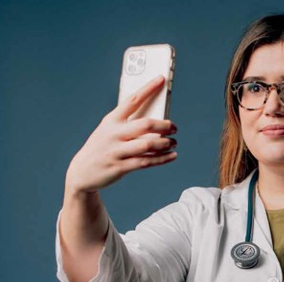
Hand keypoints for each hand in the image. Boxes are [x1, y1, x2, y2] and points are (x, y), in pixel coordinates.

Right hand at [65, 75, 177, 193]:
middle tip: (174, 127)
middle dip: (164, 125)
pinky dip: (162, 159)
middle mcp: (113, 134)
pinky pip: (146, 161)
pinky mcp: (120, 167)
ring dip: (166, 143)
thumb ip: (128, 125)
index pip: (132, 100)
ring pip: (148, 144)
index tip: (161, 79)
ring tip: (174, 142)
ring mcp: (116, 151)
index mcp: (111, 120)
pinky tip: (172, 155)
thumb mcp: (108, 131)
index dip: (148, 89)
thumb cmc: (102, 147)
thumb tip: (157, 121)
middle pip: (145, 124)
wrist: (82, 172)